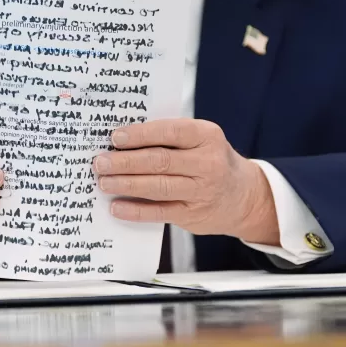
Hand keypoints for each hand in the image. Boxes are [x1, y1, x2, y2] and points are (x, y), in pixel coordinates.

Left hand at [94, 119, 278, 244]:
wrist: (244, 196)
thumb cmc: (211, 160)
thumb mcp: (200, 140)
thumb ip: (169, 137)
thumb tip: (123, 139)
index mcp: (206, 135)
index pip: (169, 131)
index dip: (140, 134)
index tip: (115, 137)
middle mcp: (207, 163)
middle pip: (159, 161)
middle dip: (125, 161)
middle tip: (101, 162)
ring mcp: (201, 191)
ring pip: (157, 186)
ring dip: (126, 184)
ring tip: (104, 181)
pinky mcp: (192, 214)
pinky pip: (159, 212)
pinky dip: (135, 210)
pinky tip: (117, 206)